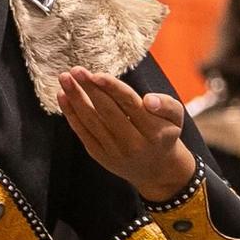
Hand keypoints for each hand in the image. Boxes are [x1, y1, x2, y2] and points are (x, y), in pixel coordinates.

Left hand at [57, 68, 195, 201]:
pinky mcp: (99, 155)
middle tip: (75, 70)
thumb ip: (167, 104)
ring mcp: (114, 151)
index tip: (96, 74)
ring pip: (91, 121)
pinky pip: (83, 132)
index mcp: (153, 131)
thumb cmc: (163, 134)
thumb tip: (149, 99)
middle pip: (107, 111)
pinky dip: (71, 114)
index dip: (111, 88)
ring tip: (64, 78)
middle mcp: (133, 143)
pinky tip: (63, 96)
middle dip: (89, 89)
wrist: (155, 169)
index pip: (129, 104)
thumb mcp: (176, 118)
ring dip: (75, 98)